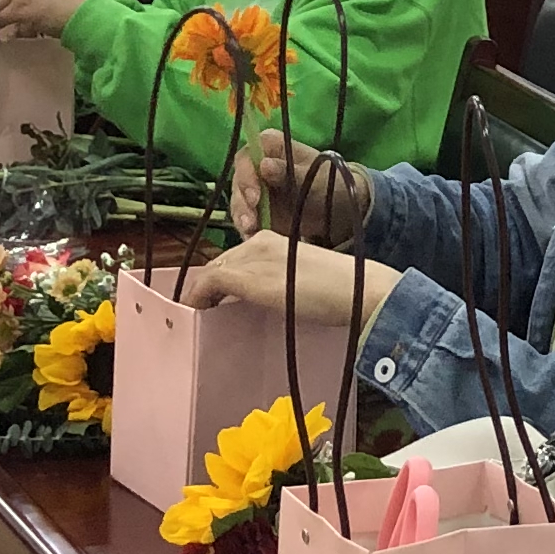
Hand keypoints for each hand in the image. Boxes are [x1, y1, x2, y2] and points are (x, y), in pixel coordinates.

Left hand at [184, 233, 400, 325]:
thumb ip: (282, 280)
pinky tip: (196, 313)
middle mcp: (259, 241)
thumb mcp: (303, 278)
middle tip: (205, 310)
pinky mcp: (249, 278)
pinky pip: (208, 283)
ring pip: (211, 271)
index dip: (222, 278)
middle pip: (220, 262)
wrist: (359, 290)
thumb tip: (270, 297)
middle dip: (208, 286)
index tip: (218, 300)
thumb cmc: (343, 289)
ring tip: (200, 314)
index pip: (236, 256)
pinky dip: (196, 298)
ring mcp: (253, 258)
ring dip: (201, 293)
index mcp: (275, 239)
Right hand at [230, 126, 370, 246]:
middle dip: (242, 201)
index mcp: (270, 146)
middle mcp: (257, 165)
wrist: (337, 208)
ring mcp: (254, 189)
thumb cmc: (326, 182)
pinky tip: (252, 238)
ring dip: (242, 217)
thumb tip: (264, 165)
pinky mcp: (256, 211)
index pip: (248, 156)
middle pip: (239, 181)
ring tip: (250, 230)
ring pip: (239, 202)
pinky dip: (248, 230)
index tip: (254, 194)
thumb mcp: (311, 176)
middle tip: (250, 219)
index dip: (246, 174)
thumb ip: (288, 172)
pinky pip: (246, 220)